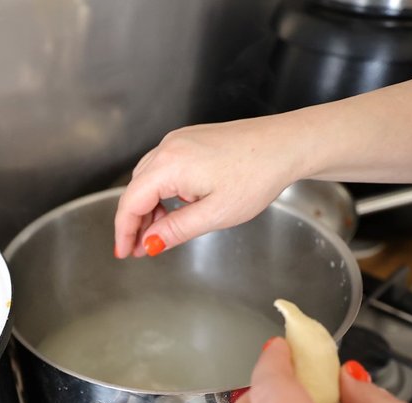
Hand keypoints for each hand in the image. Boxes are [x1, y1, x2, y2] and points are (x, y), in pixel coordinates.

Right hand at [113, 116, 305, 257]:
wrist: (287, 145)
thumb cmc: (258, 175)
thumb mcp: (215, 214)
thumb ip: (176, 230)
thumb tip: (148, 244)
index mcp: (170, 165)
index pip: (131, 202)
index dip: (124, 231)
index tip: (123, 253)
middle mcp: (168, 147)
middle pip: (136, 189)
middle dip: (135, 222)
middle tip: (141, 250)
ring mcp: (178, 141)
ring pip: (148, 179)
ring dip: (149, 208)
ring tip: (160, 233)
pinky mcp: (190, 140)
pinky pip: (163, 169)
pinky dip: (161, 192)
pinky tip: (176, 208)